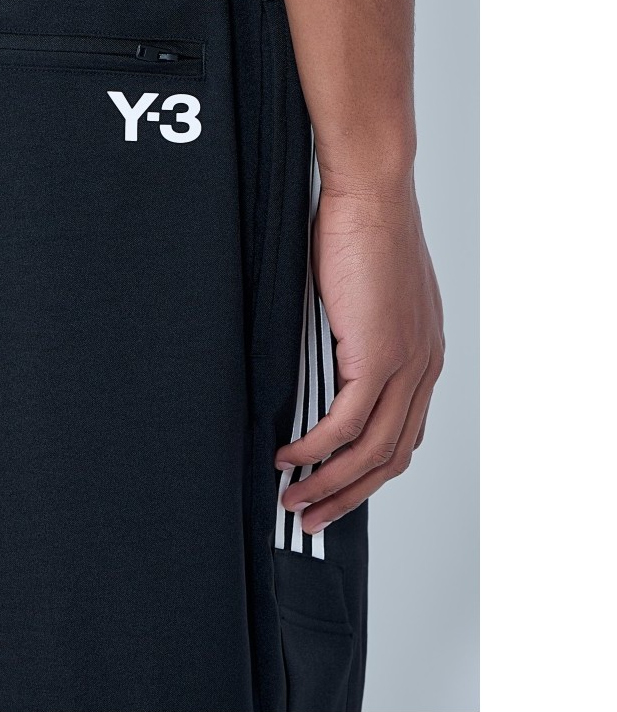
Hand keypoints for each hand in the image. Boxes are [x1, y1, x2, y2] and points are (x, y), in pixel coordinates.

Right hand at [276, 178, 443, 533]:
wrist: (371, 194)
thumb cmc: (359, 232)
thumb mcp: (364, 295)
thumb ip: (354, 335)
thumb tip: (320, 365)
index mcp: (424, 355)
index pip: (404, 434)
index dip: (369, 472)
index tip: (336, 490)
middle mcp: (424, 367)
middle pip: (392, 456)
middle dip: (349, 495)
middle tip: (312, 517)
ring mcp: (406, 364)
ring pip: (372, 451)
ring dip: (330, 483)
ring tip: (293, 499)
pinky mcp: (379, 356)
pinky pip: (345, 424)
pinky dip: (315, 449)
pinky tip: (287, 457)